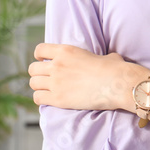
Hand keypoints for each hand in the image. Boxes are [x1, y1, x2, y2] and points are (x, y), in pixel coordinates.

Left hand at [28, 43, 143, 110]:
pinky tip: (49, 100)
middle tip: (46, 79)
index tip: (42, 61)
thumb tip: (112, 59)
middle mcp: (57, 65)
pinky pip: (37, 98)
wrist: (116, 83)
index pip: (39, 50)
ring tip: (47, 90)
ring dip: (38, 87)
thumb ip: (101, 57)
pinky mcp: (58, 98)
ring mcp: (56, 82)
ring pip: (33, 83)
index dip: (39, 56)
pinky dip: (41, 99)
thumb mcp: (104, 56)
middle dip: (37, 74)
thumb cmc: (115, 69)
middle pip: (32, 69)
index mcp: (65, 51)